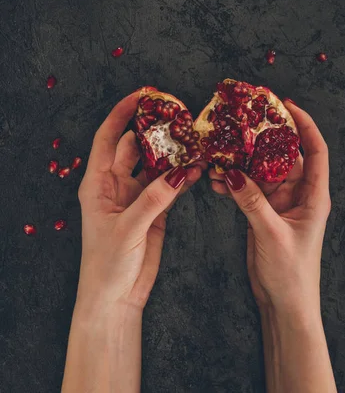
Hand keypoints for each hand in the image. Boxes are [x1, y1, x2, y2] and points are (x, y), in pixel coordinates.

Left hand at [76, 92, 204, 313]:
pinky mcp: (154, 209)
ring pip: (156, 165)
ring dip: (172, 154)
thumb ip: (153, 199)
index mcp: (98, 183)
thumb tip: (179, 172)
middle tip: (176, 116)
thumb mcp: (127, 228)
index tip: (141, 96)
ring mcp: (137, 195)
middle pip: (135, 146)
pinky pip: (169, 185)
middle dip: (154, 131)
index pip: (108, 138)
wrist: (116, 297)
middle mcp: (116, 184)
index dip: (122, 115)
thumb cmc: (107, 264)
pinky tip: (196, 168)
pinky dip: (182, 176)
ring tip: (192, 140)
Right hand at [209, 100, 330, 314]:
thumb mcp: (272, 234)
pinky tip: (215, 180)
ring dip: (241, 162)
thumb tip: (232, 171)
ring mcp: (279, 202)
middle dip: (262, 138)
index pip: (315, 150)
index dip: (304, 125)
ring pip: (260, 170)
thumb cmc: (291, 273)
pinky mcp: (262, 211)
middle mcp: (298, 194)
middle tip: (242, 120)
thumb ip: (252, 201)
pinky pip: (246, 188)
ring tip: (219, 152)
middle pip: (282, 155)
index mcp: (313, 195)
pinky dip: (232, 182)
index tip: (286, 105)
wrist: (284, 303)